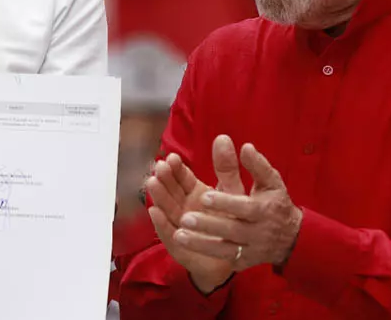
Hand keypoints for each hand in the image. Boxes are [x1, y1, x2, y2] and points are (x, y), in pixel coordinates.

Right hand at [143, 148, 233, 293]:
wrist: (237, 253)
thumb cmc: (234, 220)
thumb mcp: (232, 191)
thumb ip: (226, 167)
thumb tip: (223, 137)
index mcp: (194, 192)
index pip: (181, 177)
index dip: (176, 167)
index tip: (173, 157)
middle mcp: (184, 206)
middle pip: (171, 190)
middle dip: (164, 178)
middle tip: (160, 167)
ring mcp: (179, 224)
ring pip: (166, 208)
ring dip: (158, 195)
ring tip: (152, 182)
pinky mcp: (179, 243)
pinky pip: (168, 233)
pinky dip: (161, 222)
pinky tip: (155, 211)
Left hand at [177, 142, 301, 270]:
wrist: (291, 238)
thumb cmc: (275, 203)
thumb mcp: (271, 182)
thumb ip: (257, 165)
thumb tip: (245, 146)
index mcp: (264, 210)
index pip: (244, 208)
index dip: (224, 203)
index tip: (203, 196)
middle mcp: (258, 233)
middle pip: (232, 230)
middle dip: (208, 225)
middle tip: (185, 218)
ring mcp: (250, 250)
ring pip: (224, 249)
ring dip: (200, 244)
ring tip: (178, 235)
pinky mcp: (243, 262)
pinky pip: (222, 259)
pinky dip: (204, 253)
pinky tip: (184, 246)